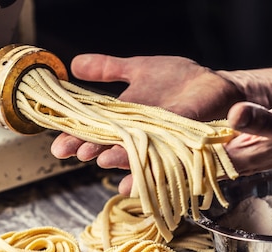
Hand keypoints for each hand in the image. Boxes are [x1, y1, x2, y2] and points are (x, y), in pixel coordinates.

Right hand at [51, 53, 242, 167]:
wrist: (213, 85)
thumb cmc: (176, 81)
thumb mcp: (137, 69)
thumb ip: (107, 69)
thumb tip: (73, 64)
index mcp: (125, 117)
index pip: (94, 129)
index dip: (75, 137)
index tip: (57, 146)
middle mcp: (139, 132)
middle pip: (109, 144)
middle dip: (90, 149)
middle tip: (74, 152)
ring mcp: (160, 137)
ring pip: (135, 151)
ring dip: (117, 157)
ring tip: (99, 159)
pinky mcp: (184, 137)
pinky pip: (167, 150)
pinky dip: (153, 159)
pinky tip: (138, 167)